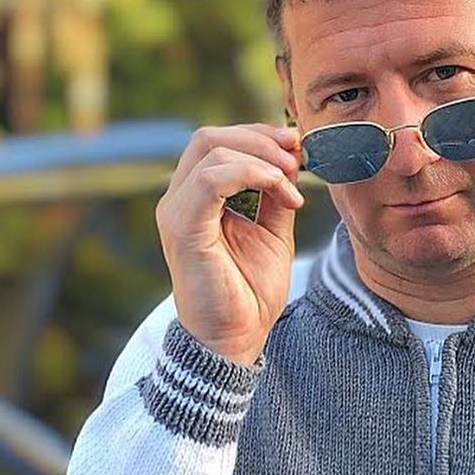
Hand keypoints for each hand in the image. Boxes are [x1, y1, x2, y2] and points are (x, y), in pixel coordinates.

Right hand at [154, 122, 305, 364]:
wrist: (236, 339)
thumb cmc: (250, 293)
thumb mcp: (272, 233)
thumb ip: (275, 196)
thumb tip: (291, 159)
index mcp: (197, 198)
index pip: (218, 142)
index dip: (259, 135)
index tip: (298, 148)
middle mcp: (180, 199)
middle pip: (210, 137)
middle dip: (260, 138)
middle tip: (297, 157)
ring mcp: (177, 211)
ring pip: (211, 149)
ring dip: (262, 157)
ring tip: (293, 181)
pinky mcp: (183, 229)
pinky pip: (211, 180)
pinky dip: (251, 174)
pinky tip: (280, 190)